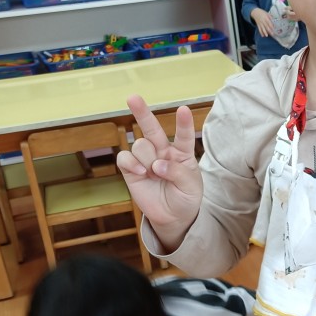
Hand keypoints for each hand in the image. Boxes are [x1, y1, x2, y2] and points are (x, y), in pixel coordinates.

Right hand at [116, 95, 202, 252]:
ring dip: (147, 158)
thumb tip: (157, 165)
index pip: (183, 135)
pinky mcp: (132, 170)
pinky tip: (142, 173)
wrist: (173, 217)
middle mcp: (163, 152)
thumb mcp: (191, 186)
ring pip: (140, 145)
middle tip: (132, 97)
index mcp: (182, 153)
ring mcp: (146, 160)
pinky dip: (132, 163)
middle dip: (142, 112)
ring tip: (154, 173)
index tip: (183, 110)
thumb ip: (177, 172)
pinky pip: (125, 158)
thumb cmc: (186, 198)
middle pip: (152, 129)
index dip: (183, 123)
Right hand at [251, 7, 274, 38]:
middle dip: (269, 30)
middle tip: (272, 34)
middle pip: (266, 26)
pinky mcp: (258, 25)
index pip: (269, 22)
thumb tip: (274, 19)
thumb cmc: (262, 12)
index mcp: (265, 18)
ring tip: (266, 36)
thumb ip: (270, 16)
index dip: (271, 26)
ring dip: (264, 32)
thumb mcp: (266, 13)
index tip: (274, 29)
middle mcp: (262, 21)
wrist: (255, 12)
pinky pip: (259, 29)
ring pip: (262, 28)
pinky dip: (261, 32)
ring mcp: (260, 23)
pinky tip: (262, 35)